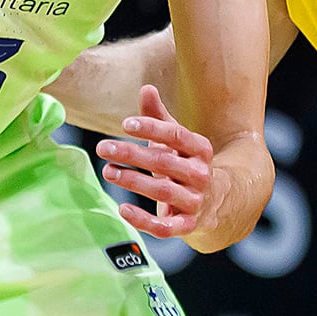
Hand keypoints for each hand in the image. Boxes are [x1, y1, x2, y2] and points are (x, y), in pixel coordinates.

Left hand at [95, 83, 213, 237]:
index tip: (125, 125)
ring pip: (163, 192)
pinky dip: (143, 220)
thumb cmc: (185, 164)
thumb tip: (146, 89)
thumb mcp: (175, 141)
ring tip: (108, 171)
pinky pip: (165, 226)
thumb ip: (159, 117)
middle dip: (132, 154)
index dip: (151, 128)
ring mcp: (195, 202)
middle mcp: (201, 175)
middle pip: (165, 162)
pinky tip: (122, 209)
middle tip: (103, 148)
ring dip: (133, 181)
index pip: (177, 135)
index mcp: (201, 149)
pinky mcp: (187, 226)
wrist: (213, 202)